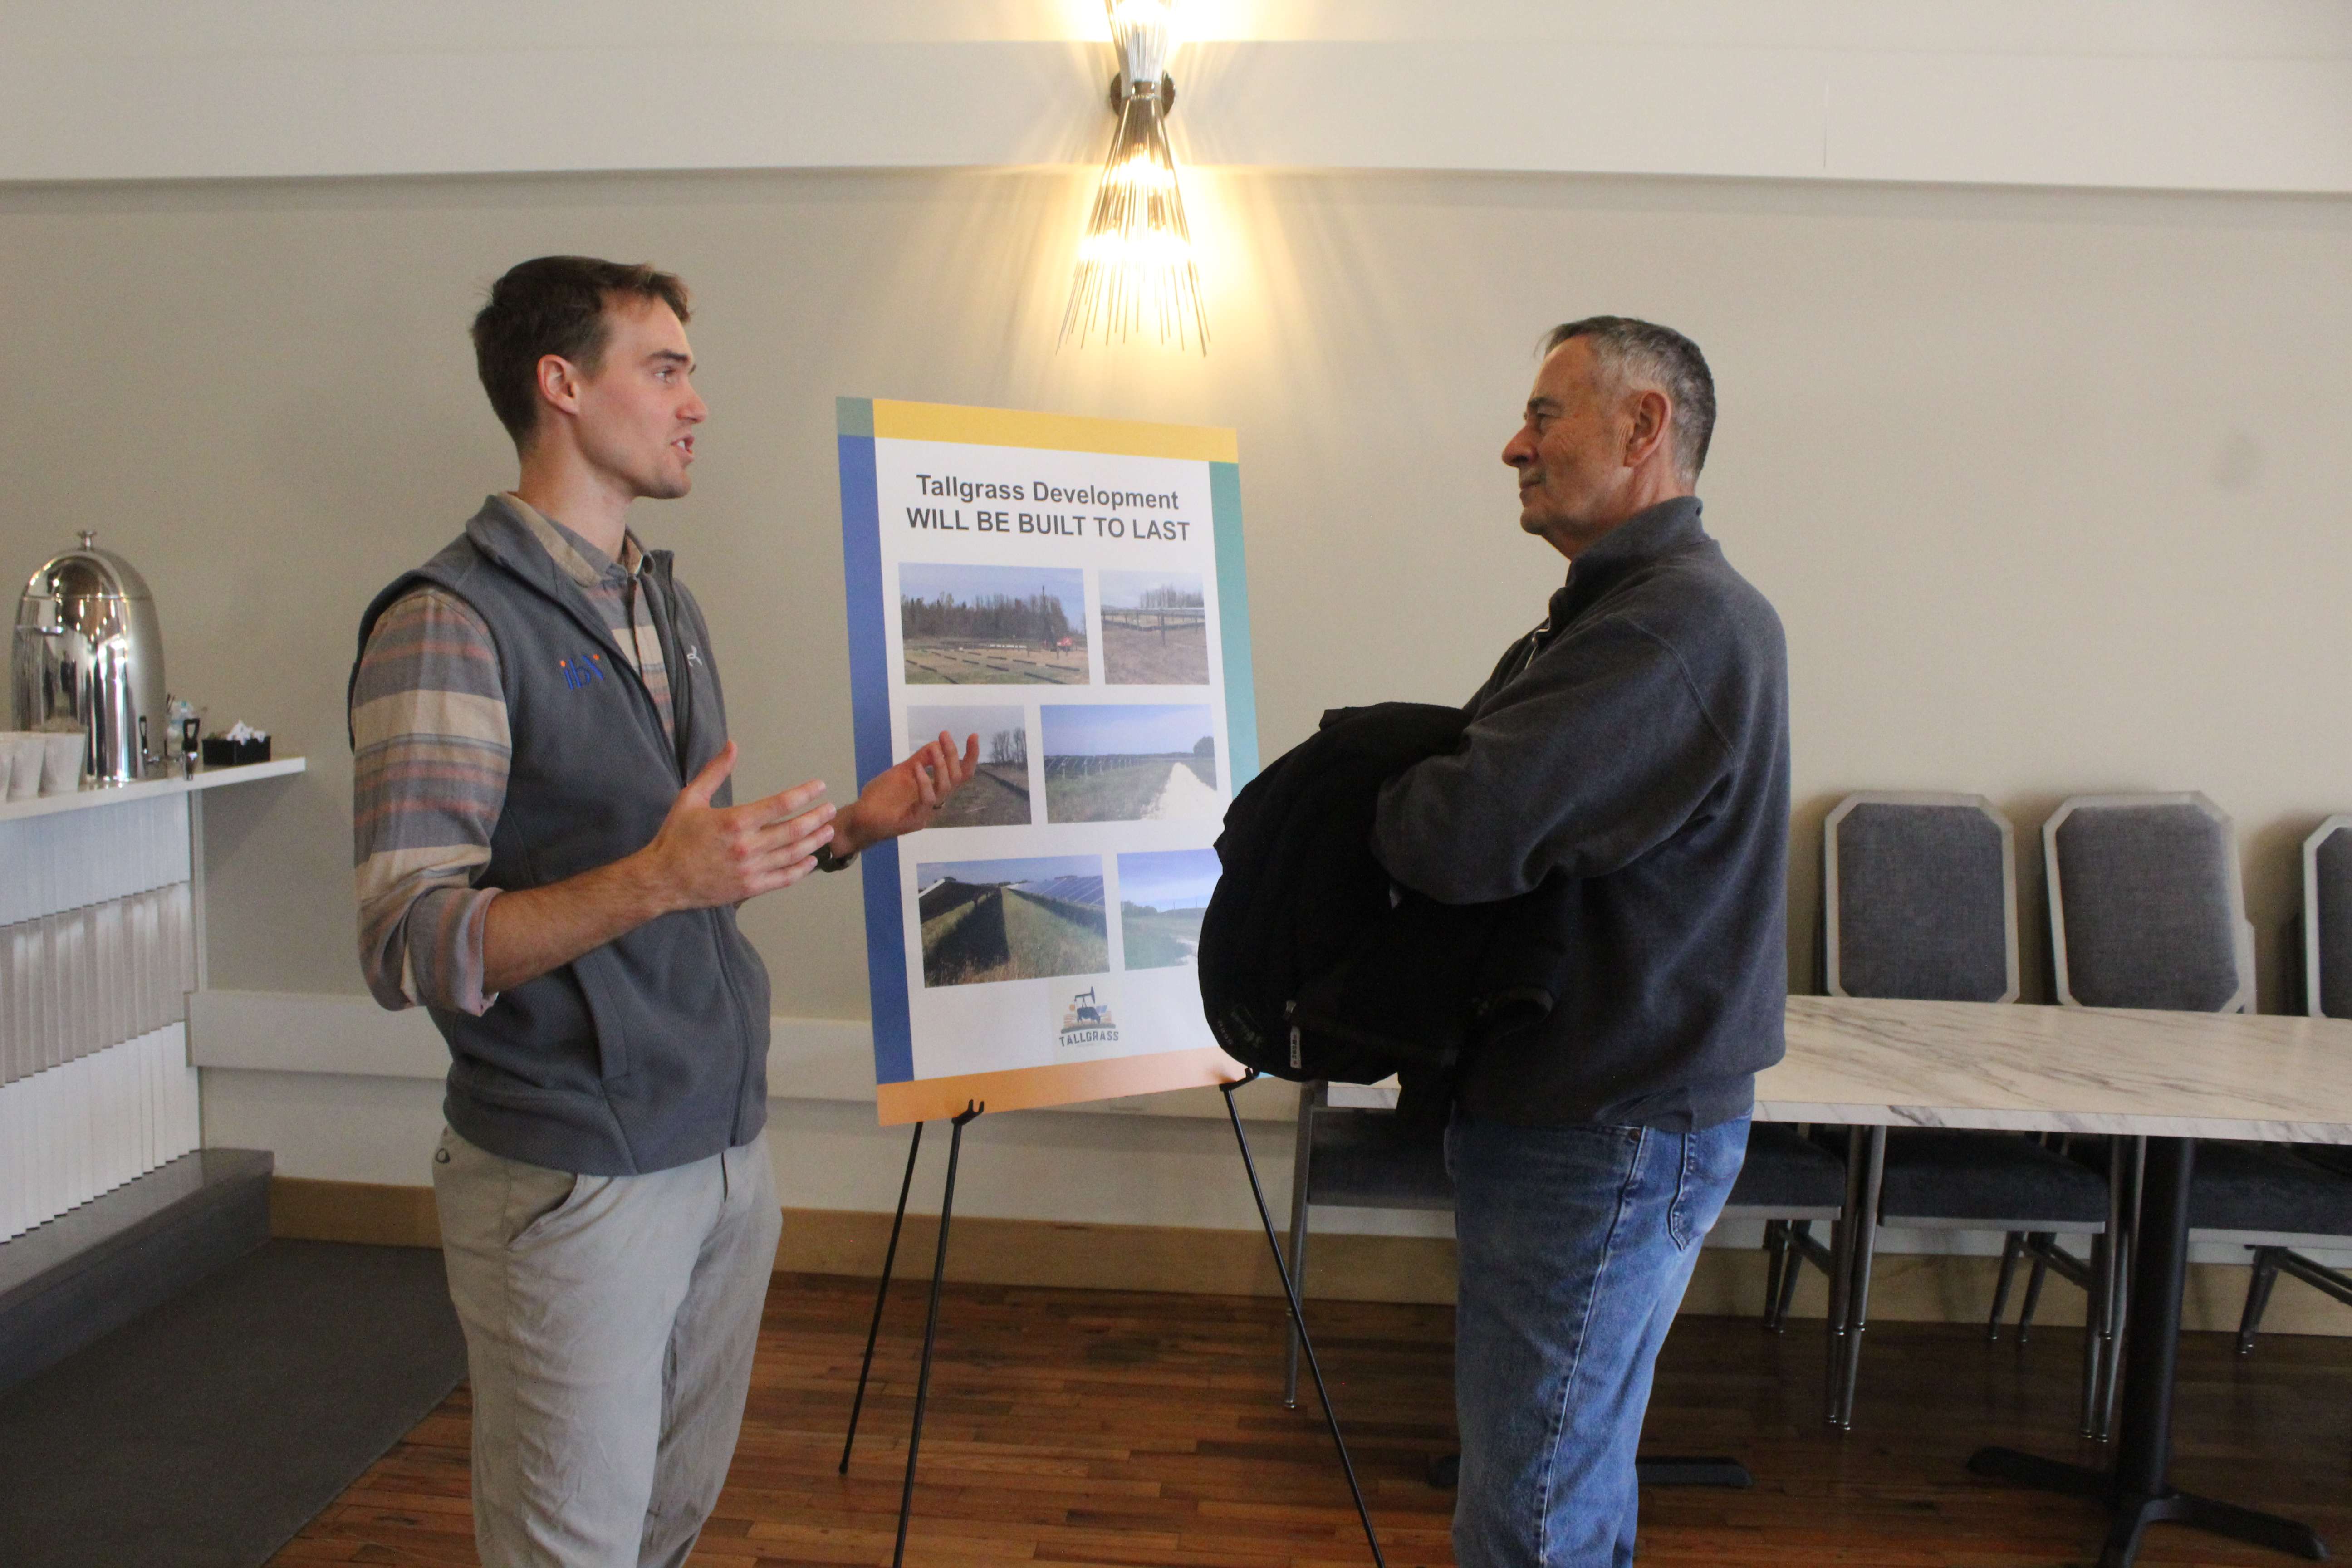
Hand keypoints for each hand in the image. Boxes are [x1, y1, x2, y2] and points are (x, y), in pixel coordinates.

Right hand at [638, 742, 835, 910]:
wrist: (662, 879)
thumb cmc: (675, 837)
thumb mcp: (691, 798)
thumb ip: (715, 771)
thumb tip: (732, 745)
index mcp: (735, 821)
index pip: (781, 804)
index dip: (805, 793)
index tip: (820, 786)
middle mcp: (747, 846)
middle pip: (794, 830)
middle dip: (817, 818)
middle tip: (831, 809)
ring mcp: (750, 869)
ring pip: (793, 854)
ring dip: (814, 842)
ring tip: (828, 831)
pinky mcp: (750, 888)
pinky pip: (784, 878)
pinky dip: (801, 869)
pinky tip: (811, 860)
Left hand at [833, 731, 979, 855]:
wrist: (861, 817)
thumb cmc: (881, 796)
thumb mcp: (902, 772)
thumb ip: (919, 760)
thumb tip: (936, 744)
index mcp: (935, 790)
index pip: (960, 773)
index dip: (969, 756)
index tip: (973, 735)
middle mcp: (936, 801)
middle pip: (957, 778)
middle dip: (953, 755)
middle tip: (944, 736)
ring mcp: (927, 812)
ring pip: (945, 788)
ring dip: (941, 766)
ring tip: (934, 749)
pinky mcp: (915, 820)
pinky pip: (927, 800)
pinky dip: (924, 782)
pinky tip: (916, 769)